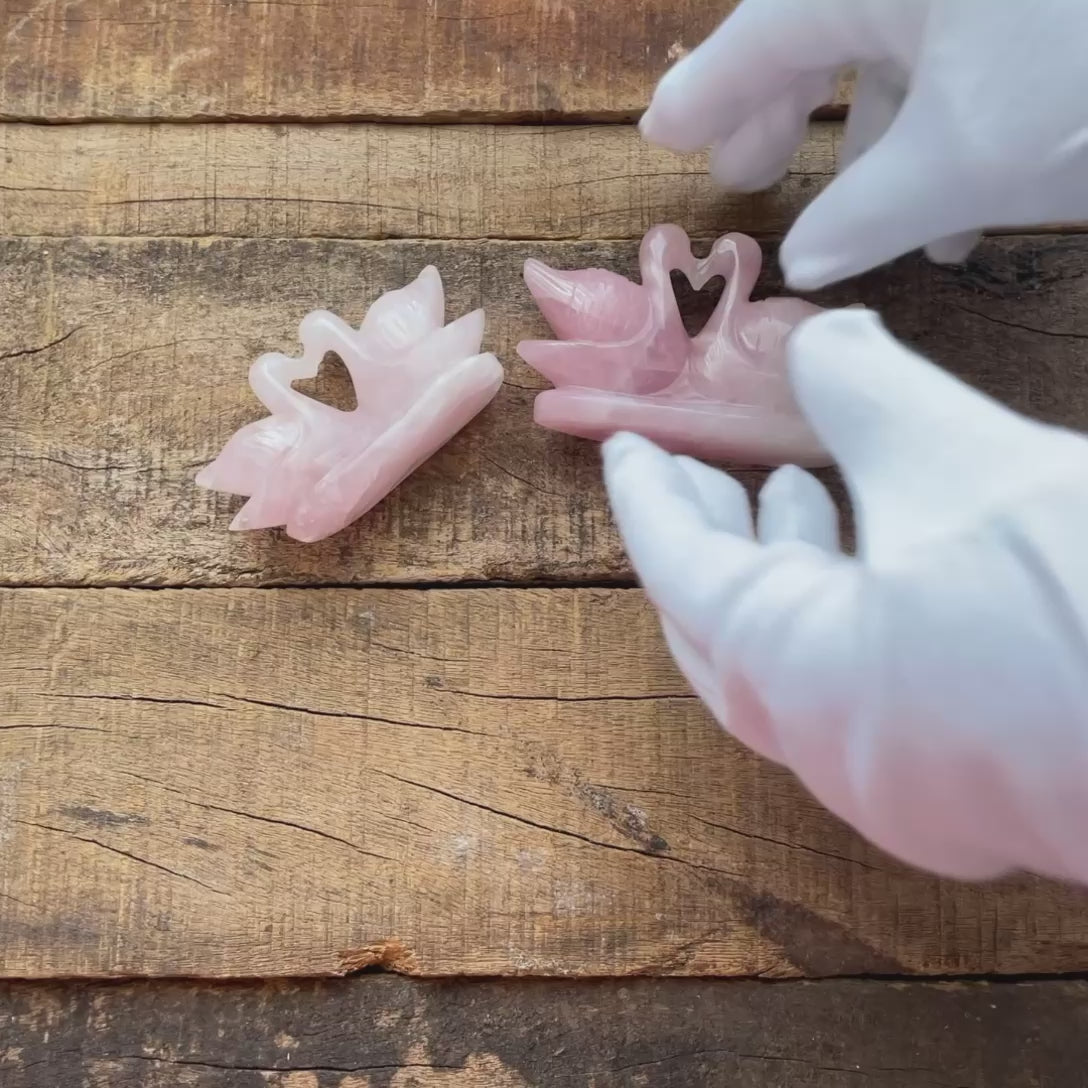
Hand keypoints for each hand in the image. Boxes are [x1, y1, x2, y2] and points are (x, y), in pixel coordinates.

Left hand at [603, 308, 1087, 883]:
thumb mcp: (968, 463)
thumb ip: (867, 390)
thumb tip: (818, 335)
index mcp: (800, 679)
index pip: (680, 575)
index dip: (648, 498)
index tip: (626, 446)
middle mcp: (831, 753)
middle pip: (725, 629)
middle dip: (708, 536)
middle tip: (700, 465)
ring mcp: (900, 789)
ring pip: (795, 667)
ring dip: (785, 572)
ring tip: (791, 488)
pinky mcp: (965, 796)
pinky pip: (860, 697)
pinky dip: (846, 619)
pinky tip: (879, 554)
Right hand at [641, 0, 1087, 287]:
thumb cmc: (1086, 75)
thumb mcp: (965, 159)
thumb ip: (864, 214)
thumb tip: (803, 266)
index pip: (759, 35)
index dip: (706, 95)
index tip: (660, 135)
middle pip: (823, 28)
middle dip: (789, 114)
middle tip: (750, 177)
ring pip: (904, 50)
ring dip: (880, 142)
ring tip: (864, 226)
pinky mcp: (1032, 14)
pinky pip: (970, 52)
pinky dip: (951, 124)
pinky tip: (960, 206)